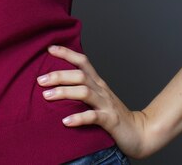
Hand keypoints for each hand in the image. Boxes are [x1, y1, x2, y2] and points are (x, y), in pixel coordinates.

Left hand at [36, 45, 151, 158]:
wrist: (140, 133)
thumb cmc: (113, 115)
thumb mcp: (98, 98)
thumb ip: (82, 90)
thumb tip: (57, 85)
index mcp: (98, 82)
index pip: (82, 62)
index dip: (67, 53)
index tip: (49, 49)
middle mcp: (102, 90)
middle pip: (80, 75)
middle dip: (59, 75)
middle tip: (40, 80)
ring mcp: (106, 104)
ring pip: (85, 92)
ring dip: (64, 92)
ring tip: (47, 96)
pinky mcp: (110, 121)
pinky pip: (93, 117)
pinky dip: (79, 118)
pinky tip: (65, 121)